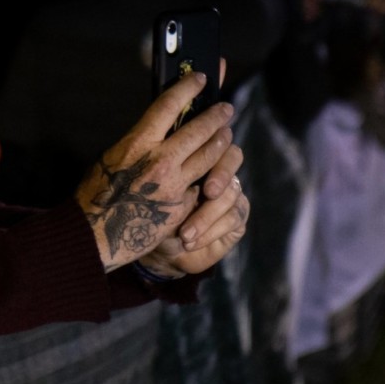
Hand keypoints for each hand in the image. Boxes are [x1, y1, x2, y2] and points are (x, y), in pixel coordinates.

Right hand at [75, 71, 236, 271]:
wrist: (93, 235)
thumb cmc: (96, 194)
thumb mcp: (113, 156)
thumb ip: (140, 141)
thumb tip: (160, 127)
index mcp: (138, 143)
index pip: (171, 105)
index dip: (188, 87)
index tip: (200, 78)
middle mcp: (161, 161)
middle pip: (200, 129)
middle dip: (217, 115)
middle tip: (226, 108)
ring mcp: (175, 186)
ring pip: (209, 156)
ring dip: (221, 142)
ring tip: (226, 134)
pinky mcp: (182, 208)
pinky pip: (200, 186)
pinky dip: (204, 178)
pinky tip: (207, 175)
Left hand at [136, 145, 249, 277]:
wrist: (152, 247)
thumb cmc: (147, 213)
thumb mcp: (152, 190)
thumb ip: (166, 167)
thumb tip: (172, 150)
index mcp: (196, 154)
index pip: (213, 136)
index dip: (212, 144)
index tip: (195, 161)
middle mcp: (216, 169)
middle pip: (232, 156)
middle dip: (220, 174)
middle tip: (209, 192)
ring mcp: (230, 191)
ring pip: (232, 191)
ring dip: (207, 215)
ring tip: (185, 234)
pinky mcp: (237, 216)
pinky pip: (234, 217)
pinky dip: (211, 231)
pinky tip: (189, 243)